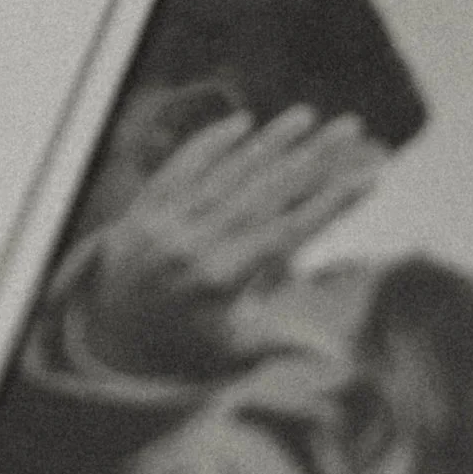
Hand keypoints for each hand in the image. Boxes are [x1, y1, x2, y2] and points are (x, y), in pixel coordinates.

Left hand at [72, 104, 383, 362]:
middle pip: (268, 190)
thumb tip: (335, 358)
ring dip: (271, 141)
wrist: (103, 334)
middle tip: (352, 126)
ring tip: (308, 115)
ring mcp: (169, 219)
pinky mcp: (146, 205)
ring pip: (229, 170)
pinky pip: (182, 166)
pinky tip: (243, 123)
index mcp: (223, 277)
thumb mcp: (228, 355)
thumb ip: (278, 345)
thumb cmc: (175, 349)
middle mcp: (198, 241)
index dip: (333, 202)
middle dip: (314, 156)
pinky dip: (211, 143)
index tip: (369, 176)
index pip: (291, 230)